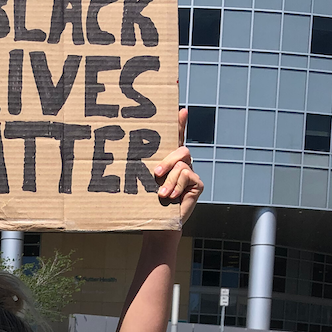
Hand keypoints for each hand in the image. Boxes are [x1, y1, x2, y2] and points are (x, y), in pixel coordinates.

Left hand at [153, 109, 202, 223]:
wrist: (157, 222)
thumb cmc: (147, 200)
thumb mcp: (145, 179)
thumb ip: (148, 165)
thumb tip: (134, 154)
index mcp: (169, 159)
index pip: (176, 137)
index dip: (180, 122)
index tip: (181, 109)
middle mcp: (182, 163)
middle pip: (180, 150)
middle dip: (167, 161)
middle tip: (156, 174)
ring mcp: (191, 173)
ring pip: (182, 165)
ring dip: (169, 180)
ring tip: (161, 194)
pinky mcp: (198, 184)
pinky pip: (187, 175)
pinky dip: (177, 186)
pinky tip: (172, 196)